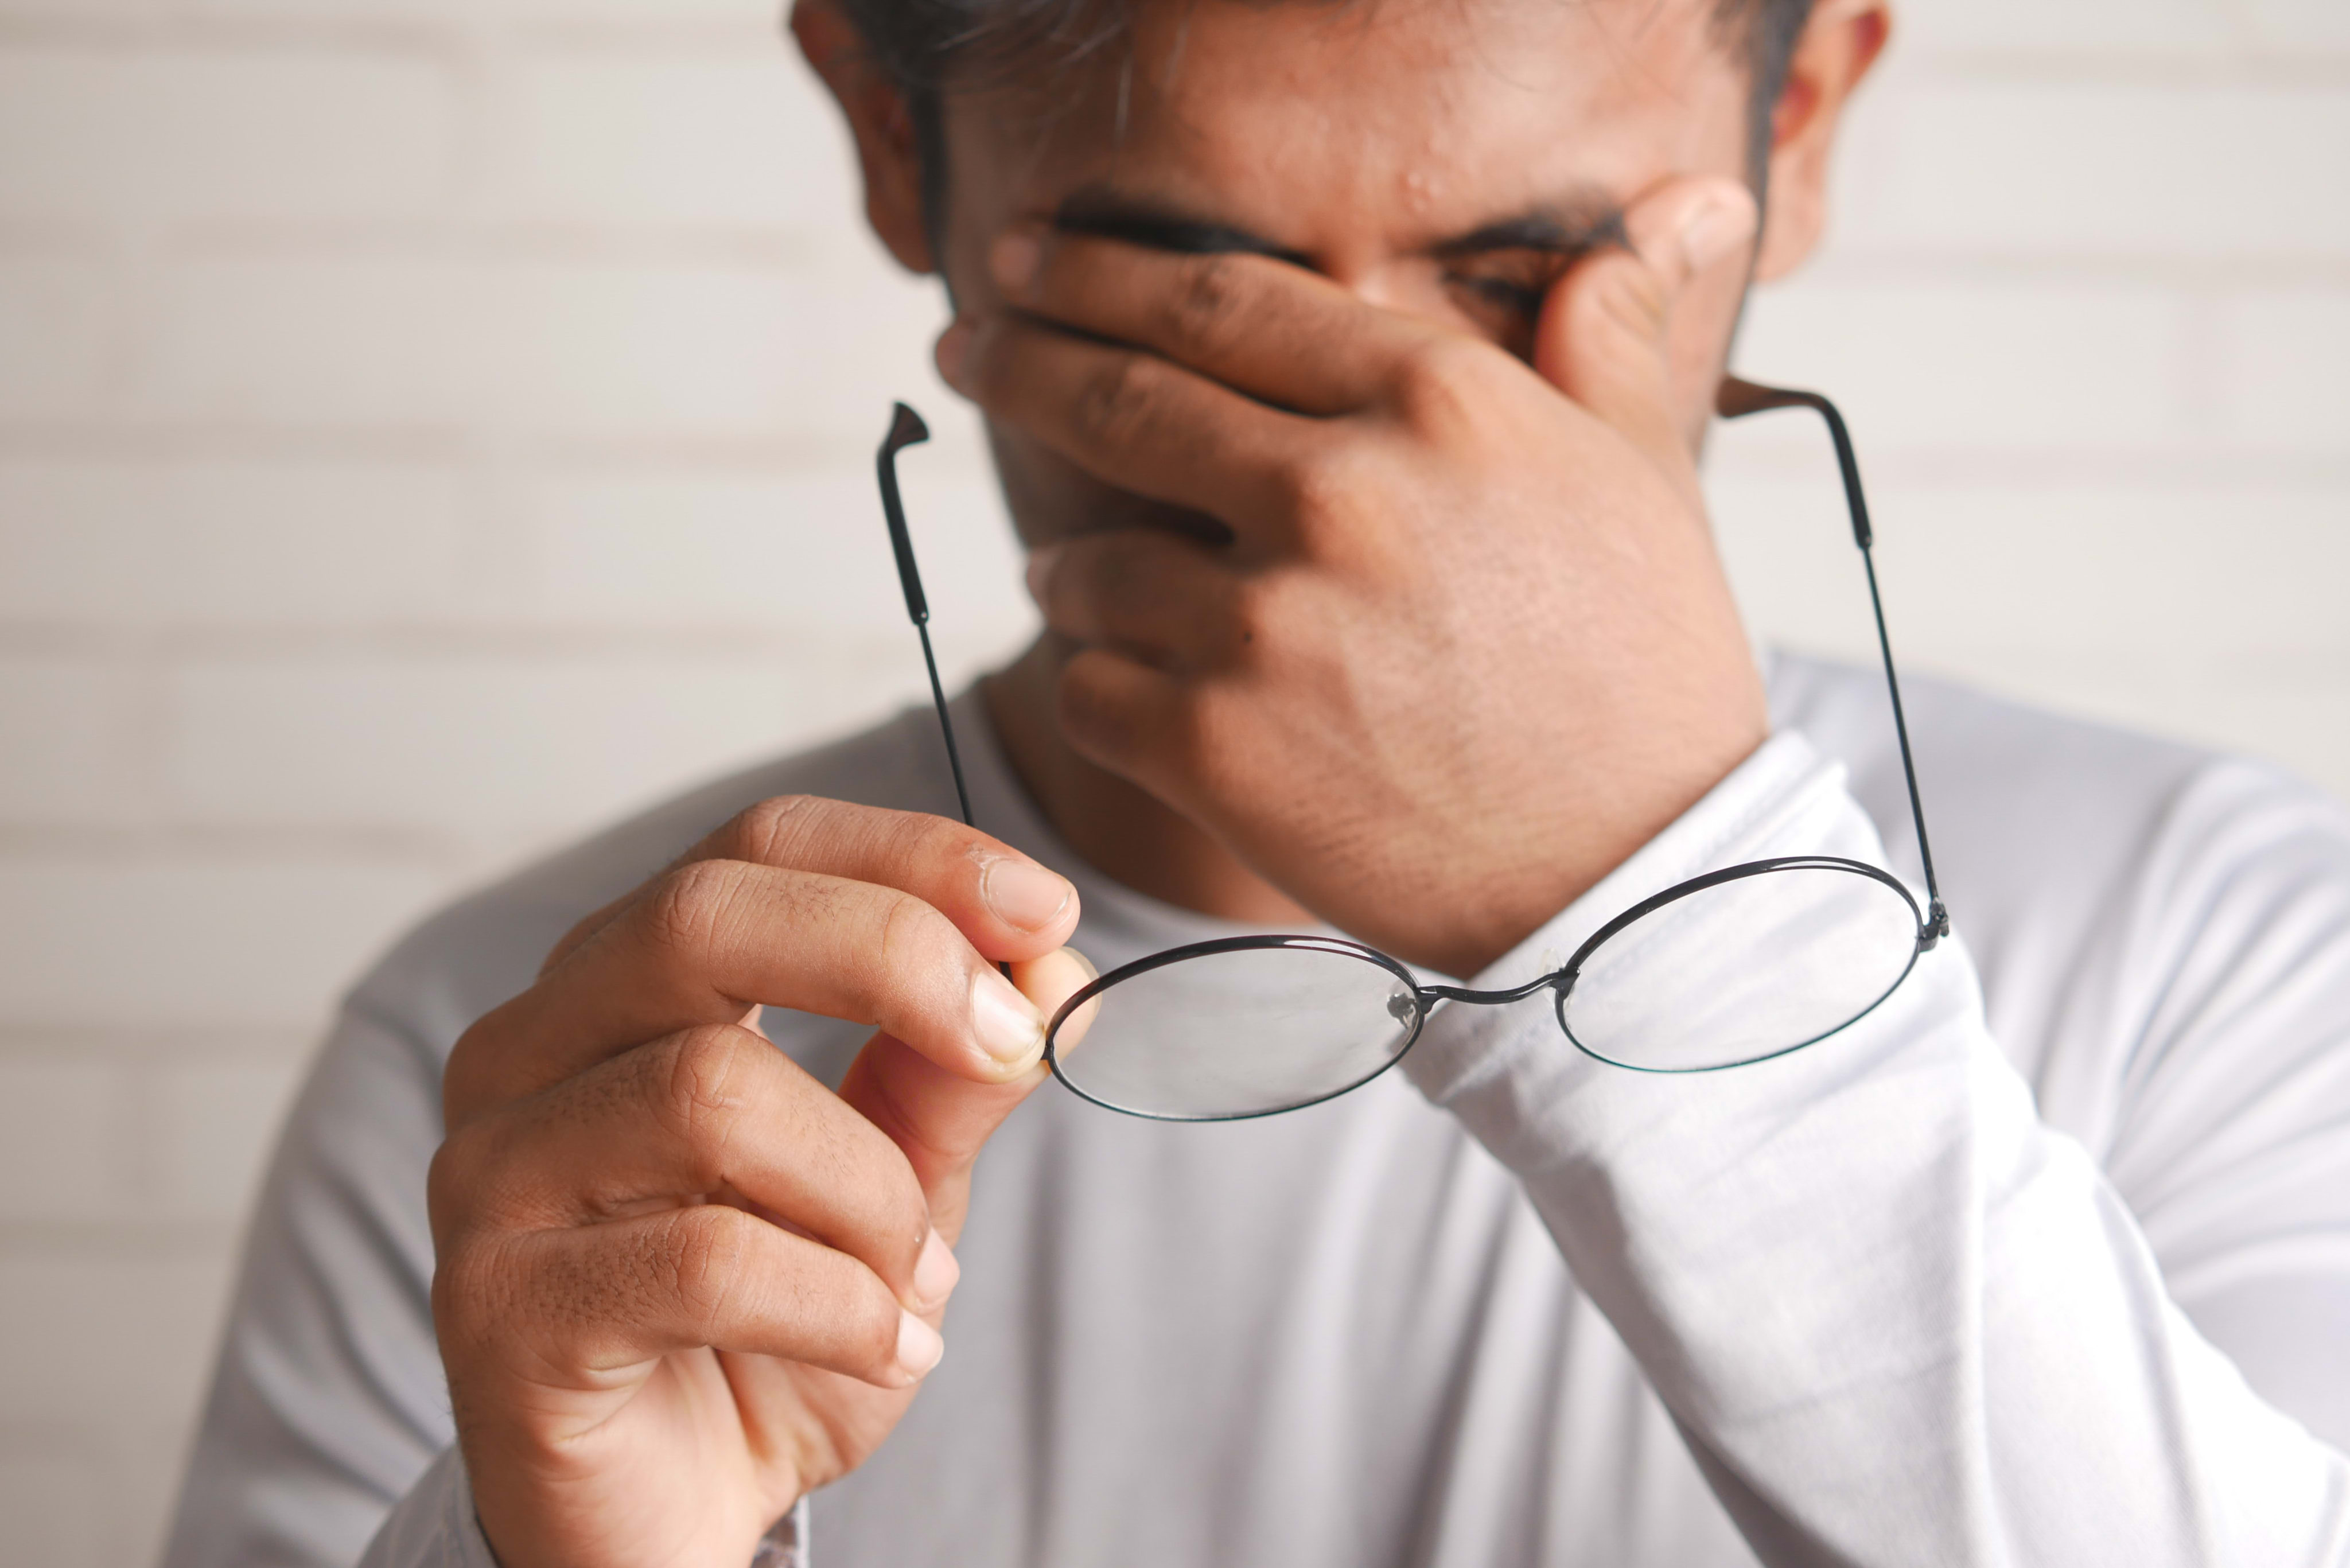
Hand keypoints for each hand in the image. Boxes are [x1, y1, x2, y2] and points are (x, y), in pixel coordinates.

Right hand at [428, 797, 1088, 1567]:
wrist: (673, 1520)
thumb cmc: (772, 1334)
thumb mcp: (894, 1187)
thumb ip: (948, 1076)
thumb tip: (1051, 962)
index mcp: (622, 988)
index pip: (755, 849)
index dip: (909, 857)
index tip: (1046, 906)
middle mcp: (530, 1051)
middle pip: (704, 917)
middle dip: (894, 958)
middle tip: (1011, 1045)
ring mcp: (491, 1172)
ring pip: (711, 1092)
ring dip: (871, 1191)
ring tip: (917, 1277)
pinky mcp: (493, 1307)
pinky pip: (702, 1258)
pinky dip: (839, 1305)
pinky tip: (882, 1348)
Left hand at [941, 176, 1768, 977]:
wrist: (1638, 881)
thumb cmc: (1647, 672)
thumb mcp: (1650, 475)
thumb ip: (1613, 331)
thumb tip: (1682, 202)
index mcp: (1435, 401)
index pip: (1221, 300)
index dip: (1100, 272)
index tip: (1027, 260)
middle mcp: (1336, 492)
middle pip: (1120, 399)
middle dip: (1019, 362)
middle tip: (965, 344)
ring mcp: (1265, 625)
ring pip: (1087, 565)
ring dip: (1066, 568)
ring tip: (1067, 577)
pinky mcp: (1215, 750)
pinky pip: (1089, 691)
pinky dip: (1093, 685)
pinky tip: (1121, 687)